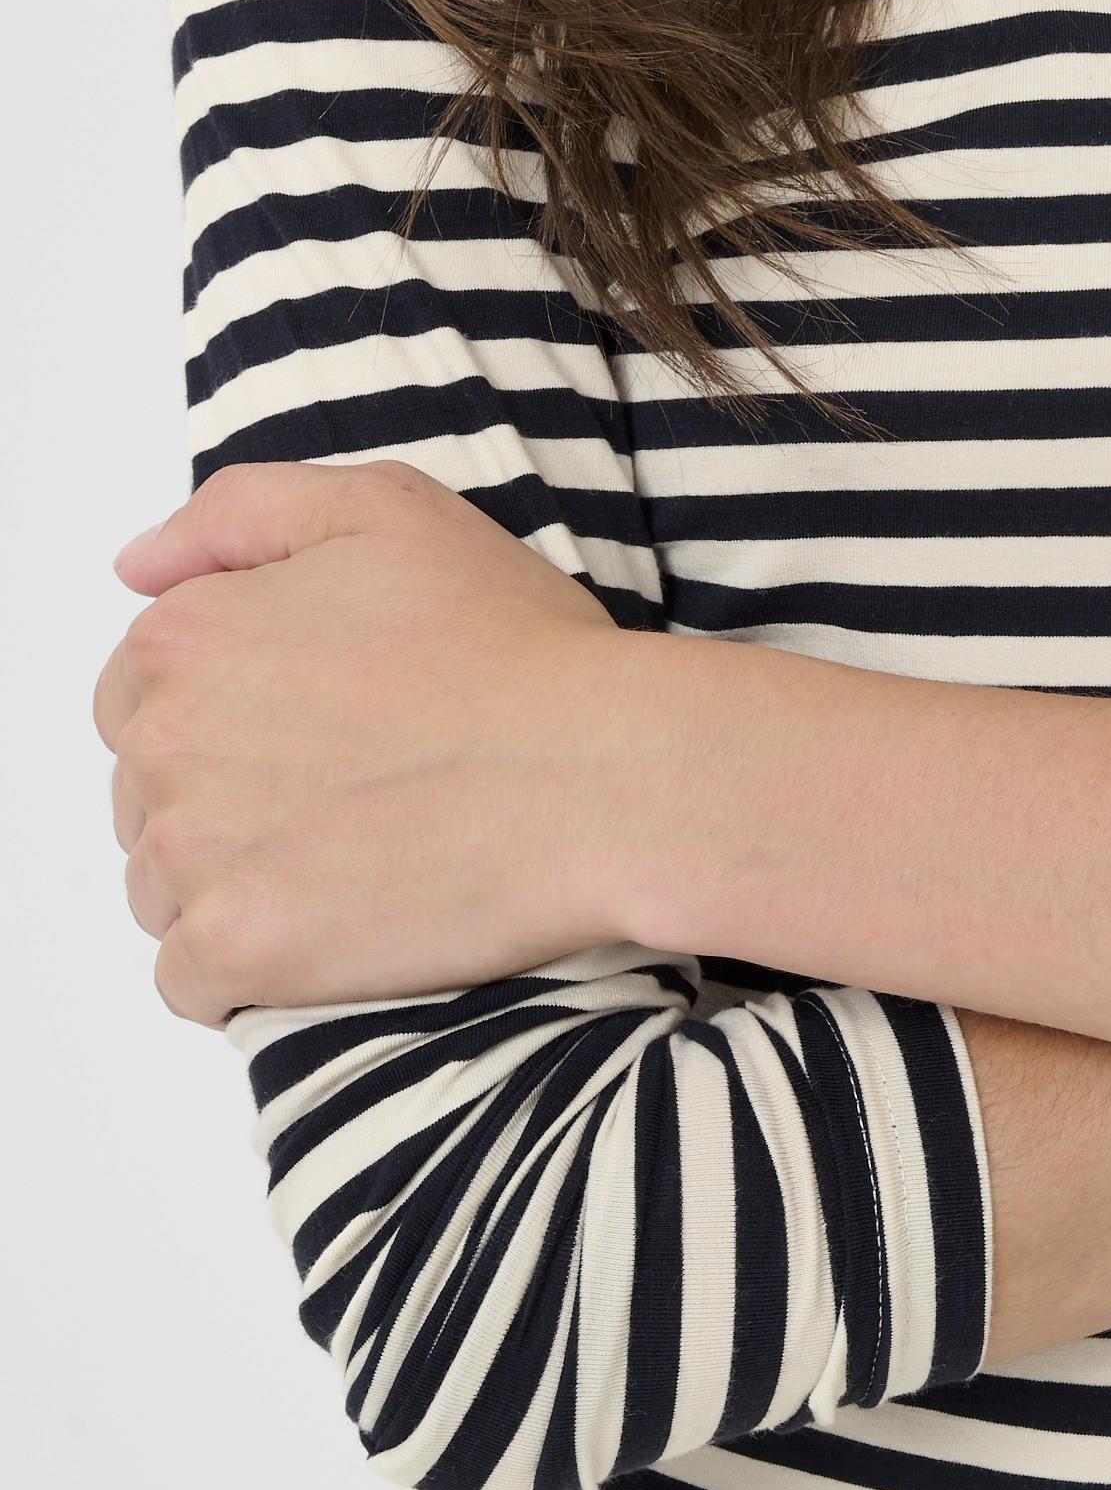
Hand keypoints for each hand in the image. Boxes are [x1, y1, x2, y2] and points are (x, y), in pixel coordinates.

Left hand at [93, 460, 651, 1024]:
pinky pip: (191, 979)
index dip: (227, 702)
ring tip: (348, 856)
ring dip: (232, 881)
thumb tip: (134, 567)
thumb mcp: (386, 510)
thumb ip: (241, 513)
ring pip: (162, 886)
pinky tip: (331, 926)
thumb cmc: (509, 643)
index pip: (138, 687)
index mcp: (183, 636)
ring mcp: (190, 856)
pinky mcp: (234, 950)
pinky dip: (248, 966)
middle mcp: (161, 744)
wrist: (597, 774)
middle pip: (145, 789)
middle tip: (347, 784)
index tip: (316, 717)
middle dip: (224, 792)